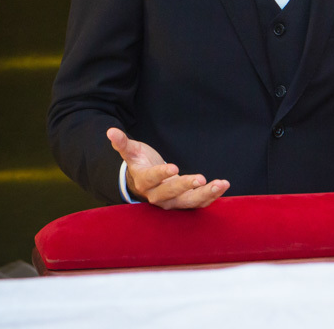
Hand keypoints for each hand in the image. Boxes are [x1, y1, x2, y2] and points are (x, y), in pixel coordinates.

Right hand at [106, 127, 228, 208]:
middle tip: (201, 178)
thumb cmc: (140, 164)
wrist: (145, 183)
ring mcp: (172, 202)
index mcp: (143, 182)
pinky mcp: (184, 203)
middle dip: (186, 186)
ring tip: (220, 184)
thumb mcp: (132, 152)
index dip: (161, 174)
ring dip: (205, 195)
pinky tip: (223, 186)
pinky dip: (212, 196)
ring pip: (188, 202)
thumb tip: (110, 131)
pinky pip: (198, 203)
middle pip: (171, 194)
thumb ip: (123, 143)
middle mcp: (157, 196)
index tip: (173, 167)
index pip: (152, 179)